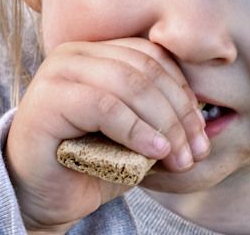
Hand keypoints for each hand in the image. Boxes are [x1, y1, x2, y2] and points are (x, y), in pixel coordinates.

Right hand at [5, 38, 208, 231]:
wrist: (42, 197)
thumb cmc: (91, 163)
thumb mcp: (137, 135)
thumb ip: (164, 118)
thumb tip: (207, 125)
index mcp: (99, 52)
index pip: (155, 58)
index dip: (184, 93)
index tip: (202, 132)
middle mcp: (76, 54)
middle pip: (146, 71)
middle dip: (180, 114)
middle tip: (196, 151)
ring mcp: (58, 71)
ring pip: (130, 85)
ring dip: (164, 123)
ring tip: (179, 156)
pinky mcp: (47, 99)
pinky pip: (105, 106)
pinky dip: (137, 130)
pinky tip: (155, 151)